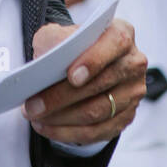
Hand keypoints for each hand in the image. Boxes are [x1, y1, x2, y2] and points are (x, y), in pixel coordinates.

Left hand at [22, 19, 146, 145]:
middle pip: (100, 85)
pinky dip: (68, 132)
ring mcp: (132, 92)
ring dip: (61, 119)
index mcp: (121, 35)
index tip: (71, 76)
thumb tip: (45, 62)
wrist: (83, 61)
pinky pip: (97, 131)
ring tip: (35, 116)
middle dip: (62, 97)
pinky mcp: (126, 116)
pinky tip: (47, 128)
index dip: (94, 61)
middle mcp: (133, 63)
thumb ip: (54, 40)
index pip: (115, 44)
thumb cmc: (70, 46)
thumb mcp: (59, 33)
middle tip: (33, 105)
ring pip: (98, 112)